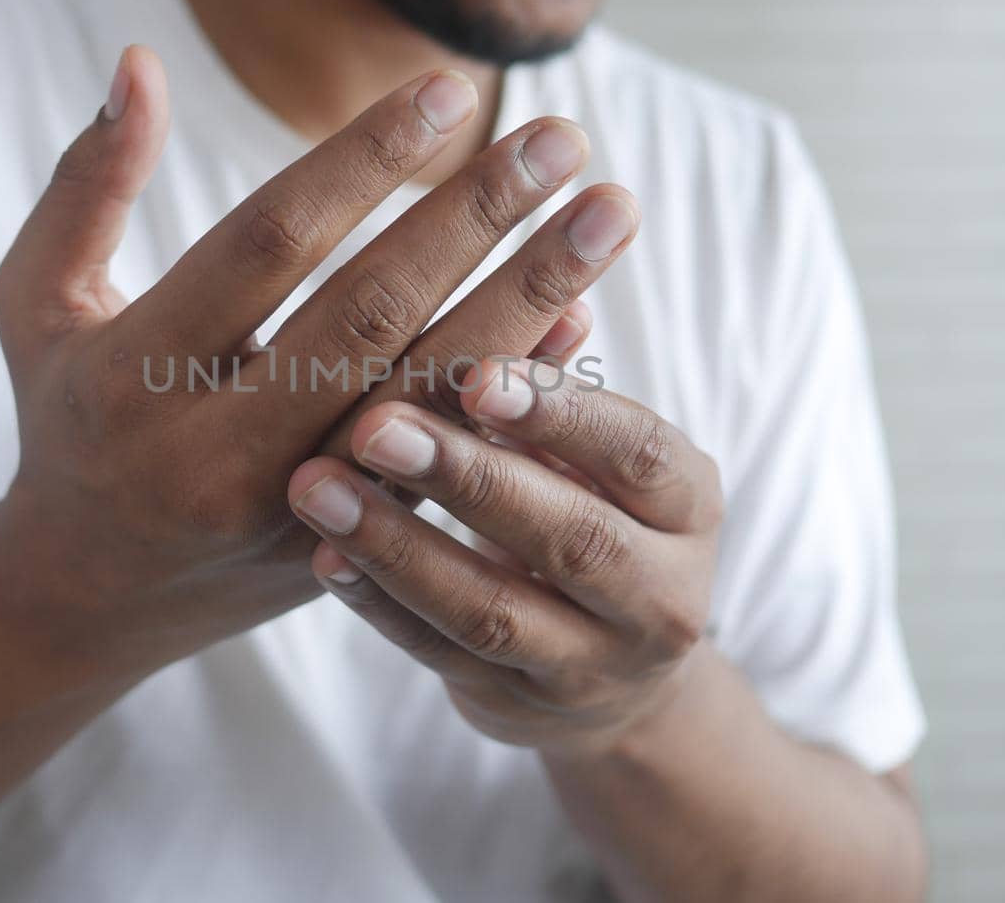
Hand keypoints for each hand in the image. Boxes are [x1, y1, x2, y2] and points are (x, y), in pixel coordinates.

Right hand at [0, 46, 630, 672]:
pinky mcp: (352, 545)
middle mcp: (221, 449)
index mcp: (137, 371)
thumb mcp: (35, 302)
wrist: (85, 597)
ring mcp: (296, 508)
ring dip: (531, 299)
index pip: (269, 245)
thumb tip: (138, 62)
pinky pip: (452, 462)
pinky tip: (582, 320)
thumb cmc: (65, 420)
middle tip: (564, 137)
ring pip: (430, 395)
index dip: (361, 164)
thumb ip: (86, 187)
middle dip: (478, 220)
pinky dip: (516, 392)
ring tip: (608, 213)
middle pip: (372, 315)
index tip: (450, 90)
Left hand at [287, 358, 724, 756]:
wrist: (615, 678)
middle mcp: (661, 594)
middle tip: (376, 425)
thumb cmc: (596, 516)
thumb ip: (561, 386)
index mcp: (688, 506)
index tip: (478, 373)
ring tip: (316, 484)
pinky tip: (321, 553)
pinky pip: (441, 656)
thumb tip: (552, 294)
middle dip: (466, 478)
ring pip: (493, 610)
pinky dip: (378, 604)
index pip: (638, 453)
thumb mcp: (599, 456)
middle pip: (568, 537)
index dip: (561, 414)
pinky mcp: (519, 709)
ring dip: (398, 544)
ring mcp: (592, 666)